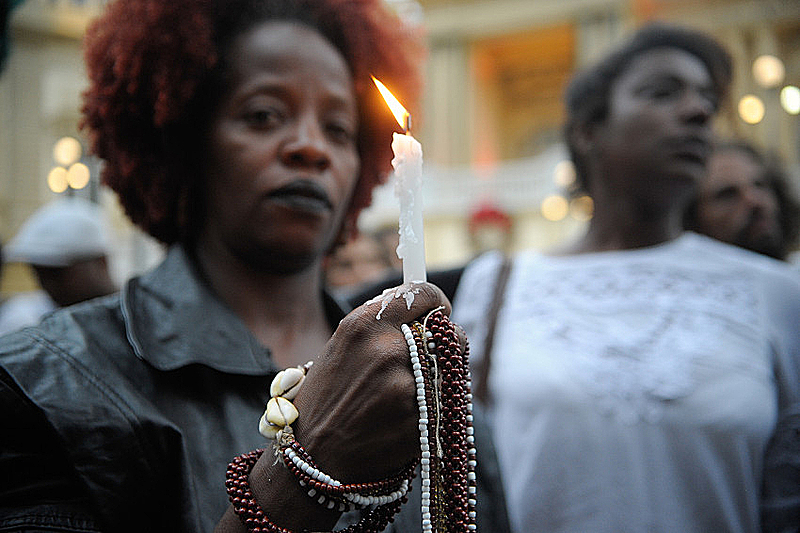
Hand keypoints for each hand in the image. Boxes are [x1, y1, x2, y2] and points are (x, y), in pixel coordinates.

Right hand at [216, 282, 456, 532]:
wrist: (314, 459)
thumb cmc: (327, 398)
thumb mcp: (344, 345)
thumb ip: (383, 324)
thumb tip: (424, 307)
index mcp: (363, 325)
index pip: (424, 295)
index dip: (436, 303)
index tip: (438, 311)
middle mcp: (386, 350)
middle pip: (448, 333)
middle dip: (443, 344)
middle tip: (429, 356)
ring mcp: (404, 387)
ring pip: (452, 370)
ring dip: (441, 375)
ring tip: (412, 389)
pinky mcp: (420, 419)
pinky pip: (446, 400)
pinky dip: (437, 404)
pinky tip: (409, 413)